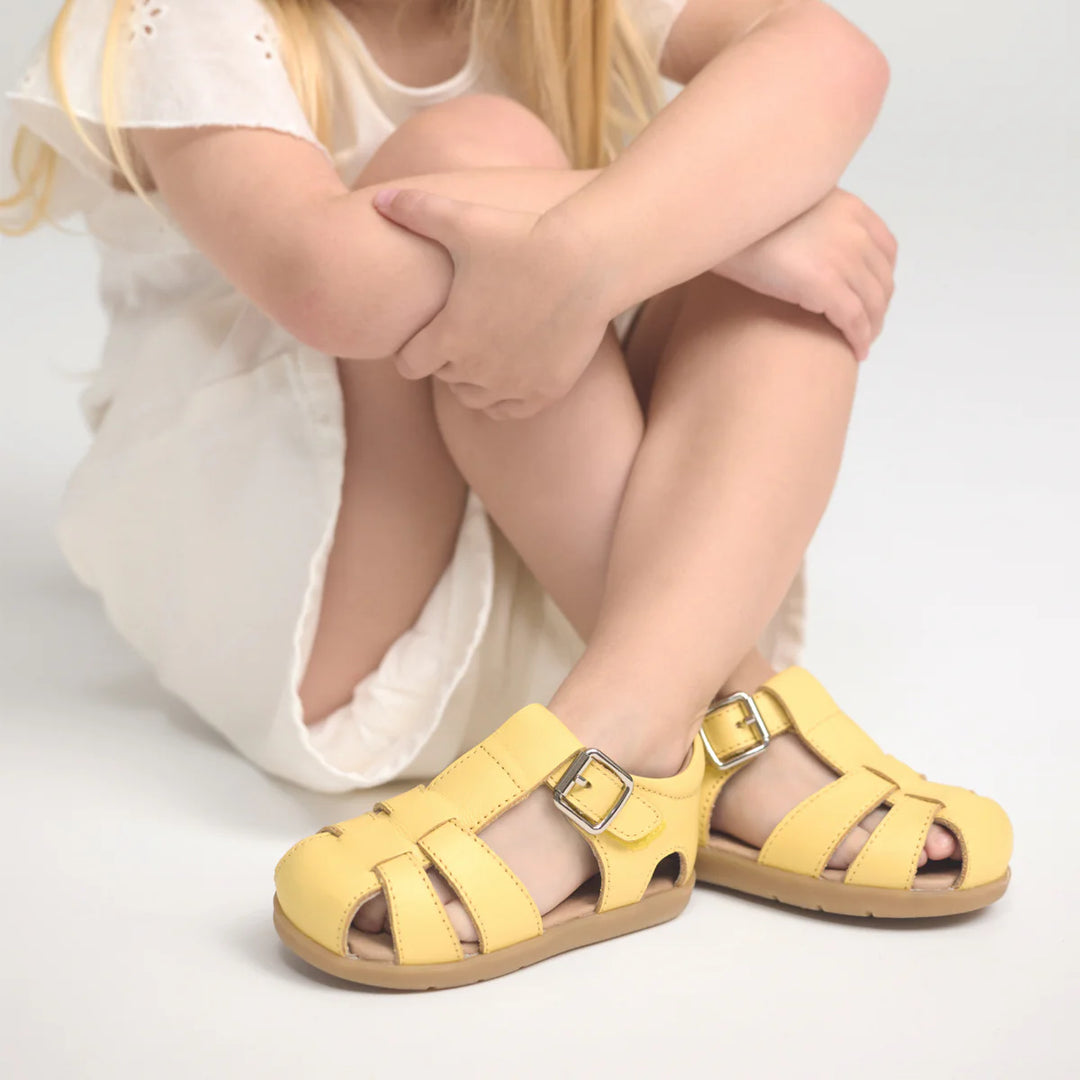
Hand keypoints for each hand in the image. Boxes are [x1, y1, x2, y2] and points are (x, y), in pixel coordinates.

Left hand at [371, 187, 610, 419]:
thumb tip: (378, 198)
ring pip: (474, 398)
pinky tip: (510, 372)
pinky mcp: (544, 390)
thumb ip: (417, 210)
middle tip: (459, 333)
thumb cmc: (523, 237)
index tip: (423, 334)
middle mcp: (476, 368)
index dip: (411, 350)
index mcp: (448, 336)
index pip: (409, 365)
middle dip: (446, 359)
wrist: (587, 262)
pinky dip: (504, 397)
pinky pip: (510, 410)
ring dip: (472, 381)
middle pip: (444, 378)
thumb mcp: (464, 220)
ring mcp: (512, 383)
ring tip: (482, 354)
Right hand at [712, 189, 897, 360]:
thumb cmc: (747, 222)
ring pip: (871, 303)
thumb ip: (815, 221)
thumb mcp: (793, 207)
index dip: (882, 278)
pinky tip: (857, 351)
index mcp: (850, 209)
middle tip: (869, 328)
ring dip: (872, 328)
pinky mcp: (825, 285)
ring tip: (863, 344)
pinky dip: (860, 339)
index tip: (873, 297)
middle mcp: (854, 231)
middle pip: (882, 279)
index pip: (885, 249)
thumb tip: (810, 243)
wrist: (724, 226)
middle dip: (878, 308)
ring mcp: (842, 258)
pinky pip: (853, 320)